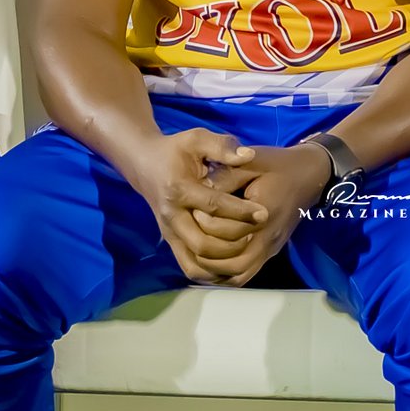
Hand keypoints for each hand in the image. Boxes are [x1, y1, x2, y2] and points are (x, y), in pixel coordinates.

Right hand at [124, 127, 266, 283]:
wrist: (146, 165)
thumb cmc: (175, 151)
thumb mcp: (196, 138)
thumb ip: (221, 145)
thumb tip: (247, 155)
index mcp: (179, 189)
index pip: (213, 206)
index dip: (241, 211)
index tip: (264, 212)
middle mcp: (172, 216)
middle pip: (203, 243)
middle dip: (234, 241)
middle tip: (256, 232)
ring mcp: (169, 232)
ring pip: (196, 261)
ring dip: (224, 262)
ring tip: (247, 247)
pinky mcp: (171, 242)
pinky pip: (190, 268)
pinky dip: (212, 272)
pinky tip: (233, 263)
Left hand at [184, 142, 335, 286]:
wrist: (308, 175)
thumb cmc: (277, 165)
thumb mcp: (250, 161)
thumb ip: (225, 176)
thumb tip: (199, 191)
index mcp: (264, 212)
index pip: (231, 231)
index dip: (207, 223)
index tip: (194, 209)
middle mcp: (268, 237)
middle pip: (234, 262)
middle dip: (207, 252)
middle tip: (192, 234)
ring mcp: (270, 248)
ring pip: (238, 273)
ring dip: (214, 269)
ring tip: (194, 252)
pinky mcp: (269, 252)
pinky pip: (245, 275)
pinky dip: (224, 275)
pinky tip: (208, 264)